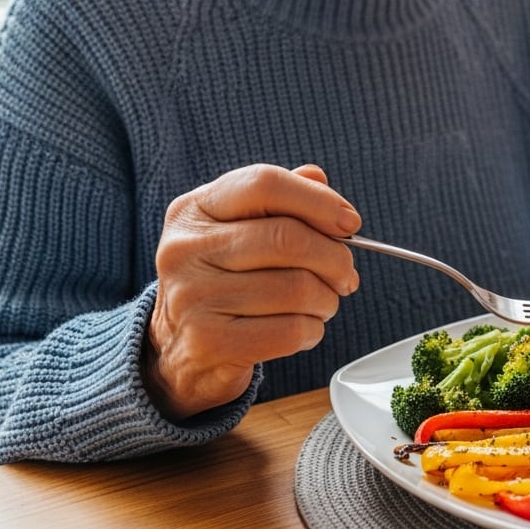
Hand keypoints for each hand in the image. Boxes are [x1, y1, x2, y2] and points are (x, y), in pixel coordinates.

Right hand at [144, 164, 361, 420]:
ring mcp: (192, 297)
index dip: (318, 201)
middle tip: (346, 274)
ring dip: (327, 300)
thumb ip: (277, 200)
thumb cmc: (223, 281)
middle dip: (335, 258)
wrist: (178, 350)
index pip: (264, 184)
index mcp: (194, 210)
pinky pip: (289, 331)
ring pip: (296, 289)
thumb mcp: (237, 231)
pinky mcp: (208, 342)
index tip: (350, 224)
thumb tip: (317, 179)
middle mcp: (185, 249)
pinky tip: (304, 328)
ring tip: (322, 304)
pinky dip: (312, 330)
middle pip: (287, 239)